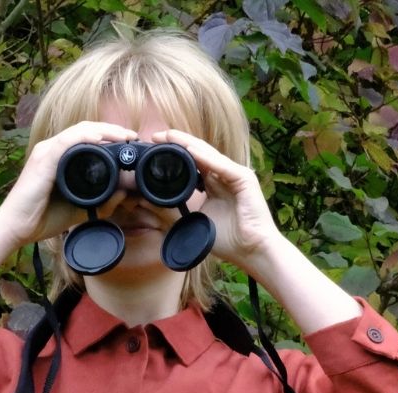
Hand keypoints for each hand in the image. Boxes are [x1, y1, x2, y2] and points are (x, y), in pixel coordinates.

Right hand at [0, 120, 138, 250]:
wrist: (17, 228)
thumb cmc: (42, 218)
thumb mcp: (80, 210)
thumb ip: (101, 204)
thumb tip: (124, 194)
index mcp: (60, 158)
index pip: (87, 138)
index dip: (110, 136)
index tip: (130, 144)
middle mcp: (53, 149)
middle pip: (86, 129)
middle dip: (112, 130)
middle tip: (132, 137)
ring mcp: (47, 151)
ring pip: (80, 131)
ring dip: (104, 130)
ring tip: (123, 136)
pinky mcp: (43, 159)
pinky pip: (67, 142)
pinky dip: (86, 138)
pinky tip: (102, 140)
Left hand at [148, 128, 282, 270]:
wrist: (251, 251)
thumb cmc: (229, 241)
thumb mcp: (193, 223)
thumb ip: (172, 213)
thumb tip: (146, 203)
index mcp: (214, 184)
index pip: (192, 163)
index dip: (174, 154)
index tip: (153, 149)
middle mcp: (224, 175)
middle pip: (199, 153)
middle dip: (178, 143)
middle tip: (155, 136)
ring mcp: (235, 175)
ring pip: (208, 154)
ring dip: (188, 144)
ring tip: (169, 136)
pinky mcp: (244, 178)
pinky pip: (221, 166)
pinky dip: (205, 158)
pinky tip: (189, 150)